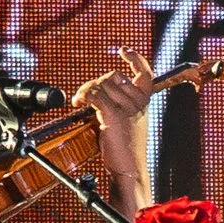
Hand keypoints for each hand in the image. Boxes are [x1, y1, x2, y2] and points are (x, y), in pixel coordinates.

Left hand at [74, 49, 155, 193]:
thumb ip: (117, 106)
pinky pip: (95, 95)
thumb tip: (96, 94)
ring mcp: (127, 108)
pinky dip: (83, 95)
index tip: (124, 51)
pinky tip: (78, 102)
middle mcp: (138, 103)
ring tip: (79, 102)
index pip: (145, 74)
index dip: (135, 59)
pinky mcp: (114, 115)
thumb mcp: (126, 123)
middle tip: (84, 97)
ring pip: (101, 84)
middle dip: (95, 82)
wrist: (129, 170)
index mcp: (143, 103)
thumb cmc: (125, 151)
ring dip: (86, 90)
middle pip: (113, 77)